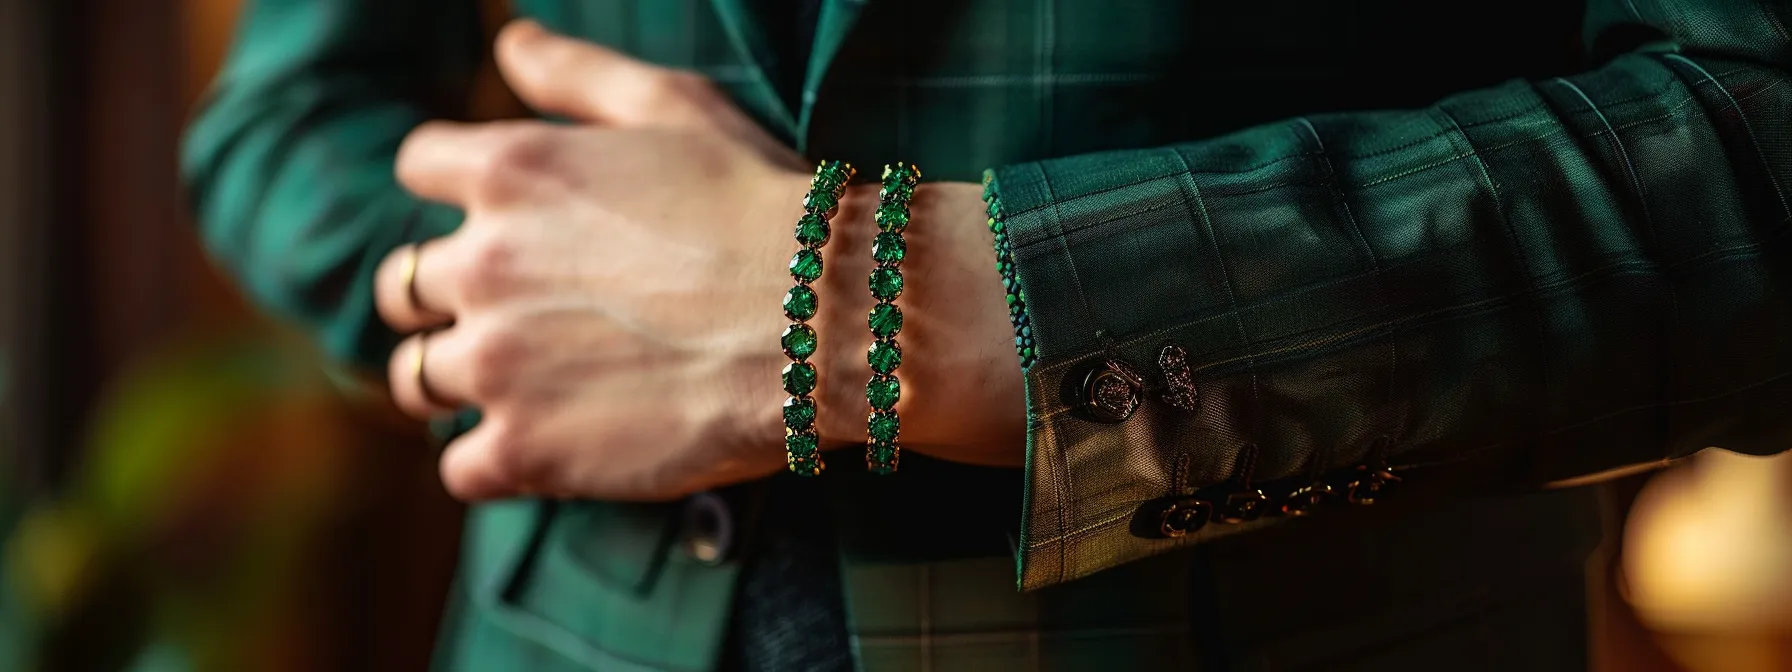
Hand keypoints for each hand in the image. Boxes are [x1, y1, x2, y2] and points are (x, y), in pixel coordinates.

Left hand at [374, 21, 1022, 502]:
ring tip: (533, 385)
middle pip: (405, 284)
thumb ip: (580, 74)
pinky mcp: (525, 449)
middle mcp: (481, 263)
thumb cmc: (765, 206)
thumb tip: (511, 43)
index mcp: (509, 172)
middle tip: (526, 314)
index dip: (460, 193)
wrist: (826, 321)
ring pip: (418, 377)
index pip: (421, 167)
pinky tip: (555, 446)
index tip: (506, 221)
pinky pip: (462, 468)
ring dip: (462, 381)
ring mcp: (495, 362)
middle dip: (452, 296)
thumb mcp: (677, 107)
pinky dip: (496, 462)